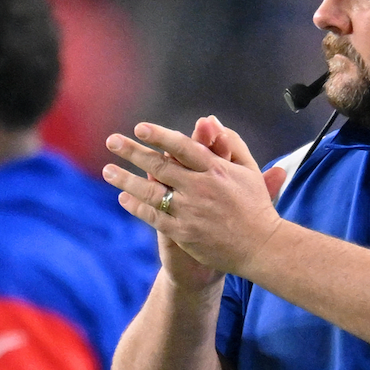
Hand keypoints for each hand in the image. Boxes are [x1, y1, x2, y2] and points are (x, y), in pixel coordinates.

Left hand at [103, 117, 287, 285]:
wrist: (261, 247)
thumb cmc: (256, 207)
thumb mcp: (249, 170)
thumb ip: (231, 144)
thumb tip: (211, 121)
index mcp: (217, 170)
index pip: (182, 146)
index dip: (159, 135)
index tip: (140, 128)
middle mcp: (200, 188)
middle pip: (159, 165)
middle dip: (132, 152)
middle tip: (112, 141)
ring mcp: (190, 211)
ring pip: (150, 191)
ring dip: (126, 180)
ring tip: (107, 170)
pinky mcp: (184, 233)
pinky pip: (153, 216)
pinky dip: (137, 206)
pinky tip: (123, 198)